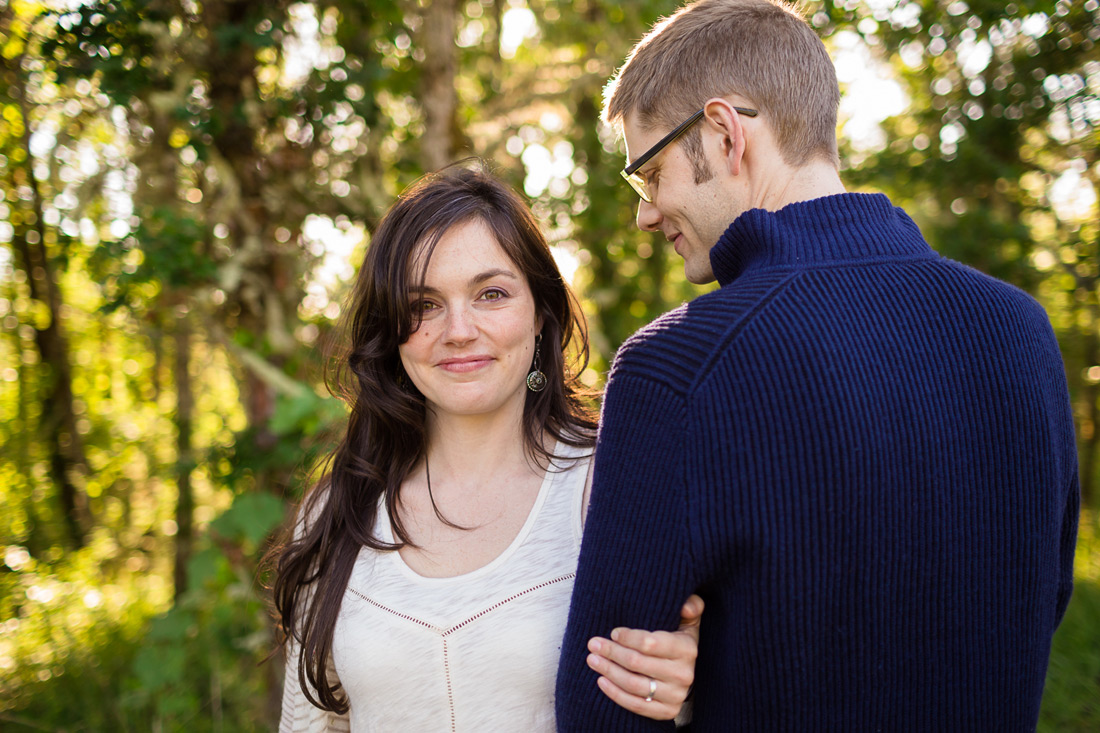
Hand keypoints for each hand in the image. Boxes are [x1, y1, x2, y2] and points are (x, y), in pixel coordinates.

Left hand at [585, 593, 702, 719]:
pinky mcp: (667, 712)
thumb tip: (685, 607)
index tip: (613, 632)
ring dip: (608, 671)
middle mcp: (684, 674)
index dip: (628, 637)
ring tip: (593, 659)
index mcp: (687, 648)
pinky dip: (615, 694)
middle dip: (611, 652)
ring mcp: (675, 695)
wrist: (686, 673)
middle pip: (637, 663)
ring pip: (633, 684)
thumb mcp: (688, 620)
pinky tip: (601, 680)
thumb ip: (691, 606)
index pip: (651, 643)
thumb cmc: (679, 639)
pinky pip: (636, 705)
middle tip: (593, 644)